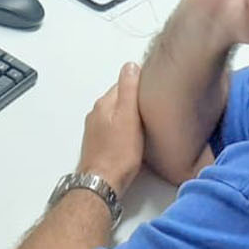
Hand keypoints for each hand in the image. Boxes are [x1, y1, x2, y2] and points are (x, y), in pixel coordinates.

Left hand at [77, 63, 144, 195]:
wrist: (103, 183)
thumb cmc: (119, 152)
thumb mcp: (129, 117)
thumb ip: (129, 90)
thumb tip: (130, 65)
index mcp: (104, 103)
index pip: (123, 84)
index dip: (139, 86)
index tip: (154, 92)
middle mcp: (96, 113)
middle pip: (119, 100)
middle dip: (134, 102)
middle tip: (153, 110)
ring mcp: (95, 129)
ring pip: (116, 115)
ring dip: (129, 117)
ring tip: (145, 124)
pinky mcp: (97, 144)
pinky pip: (113, 129)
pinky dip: (123, 129)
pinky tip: (133, 138)